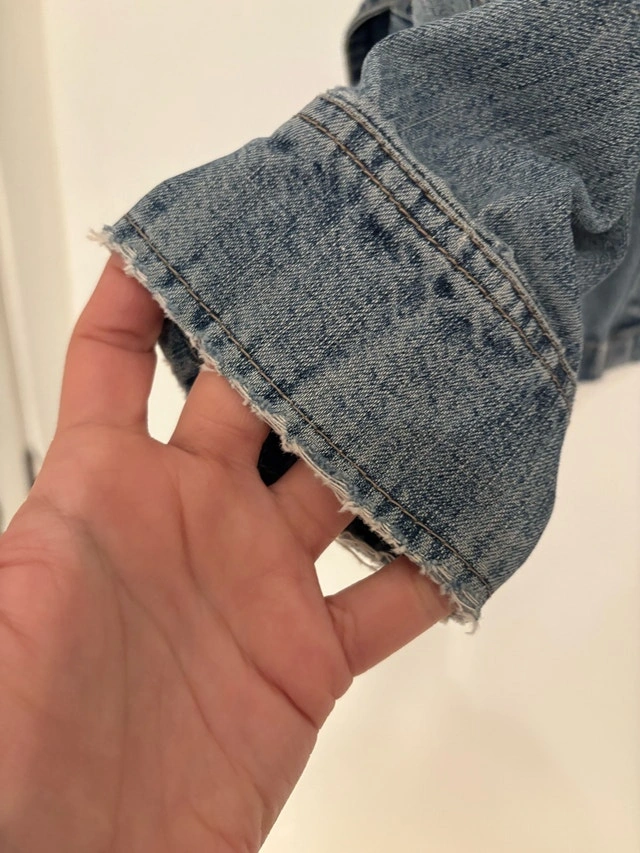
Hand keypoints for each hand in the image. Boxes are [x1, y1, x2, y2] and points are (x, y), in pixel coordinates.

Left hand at [0, 253, 450, 851]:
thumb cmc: (19, 750)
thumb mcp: (2, 611)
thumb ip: (17, 536)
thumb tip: (27, 462)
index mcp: (104, 493)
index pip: (114, 360)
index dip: (145, 291)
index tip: (188, 228)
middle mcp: (188, 519)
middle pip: (251, 398)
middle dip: (293, 340)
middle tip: (347, 280)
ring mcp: (254, 583)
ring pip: (334, 484)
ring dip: (375, 434)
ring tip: (428, 375)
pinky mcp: (306, 656)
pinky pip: (387, 602)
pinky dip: (430, 570)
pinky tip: (463, 530)